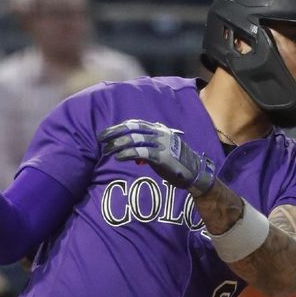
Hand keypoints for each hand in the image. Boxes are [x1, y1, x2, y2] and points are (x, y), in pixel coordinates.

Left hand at [98, 119, 215, 195]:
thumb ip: (148, 148)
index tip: (106, 133)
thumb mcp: (162, 151)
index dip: (119, 127)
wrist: (195, 172)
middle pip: (132, 128)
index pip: (135, 124)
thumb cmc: (177, 162)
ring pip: (134, 139)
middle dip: (114, 133)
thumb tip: (133, 155)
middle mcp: (160, 133)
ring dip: (118, 144)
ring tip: (106, 149)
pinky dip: (127, 154)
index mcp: (159, 129)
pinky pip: (140, 152)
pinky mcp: (161, 157)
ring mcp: (161, 144)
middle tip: (100, 138)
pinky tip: (118, 157)